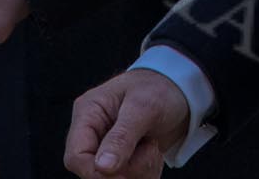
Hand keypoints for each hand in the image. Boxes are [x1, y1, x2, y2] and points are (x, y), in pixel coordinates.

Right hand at [64, 69, 190, 177]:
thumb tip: (102, 166)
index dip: (95, 172)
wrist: (182, 91)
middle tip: (148, 150)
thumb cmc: (160, 87)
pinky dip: (145, 174)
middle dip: (124, 171)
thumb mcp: (144, 107)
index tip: (123, 173)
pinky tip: (153, 154)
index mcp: (88, 113)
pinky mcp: (123, 160)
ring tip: (152, 147)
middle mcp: (94, 133)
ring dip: (139, 172)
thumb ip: (122, 136)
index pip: (76, 156)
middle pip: (94, 172)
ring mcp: (108, 148)